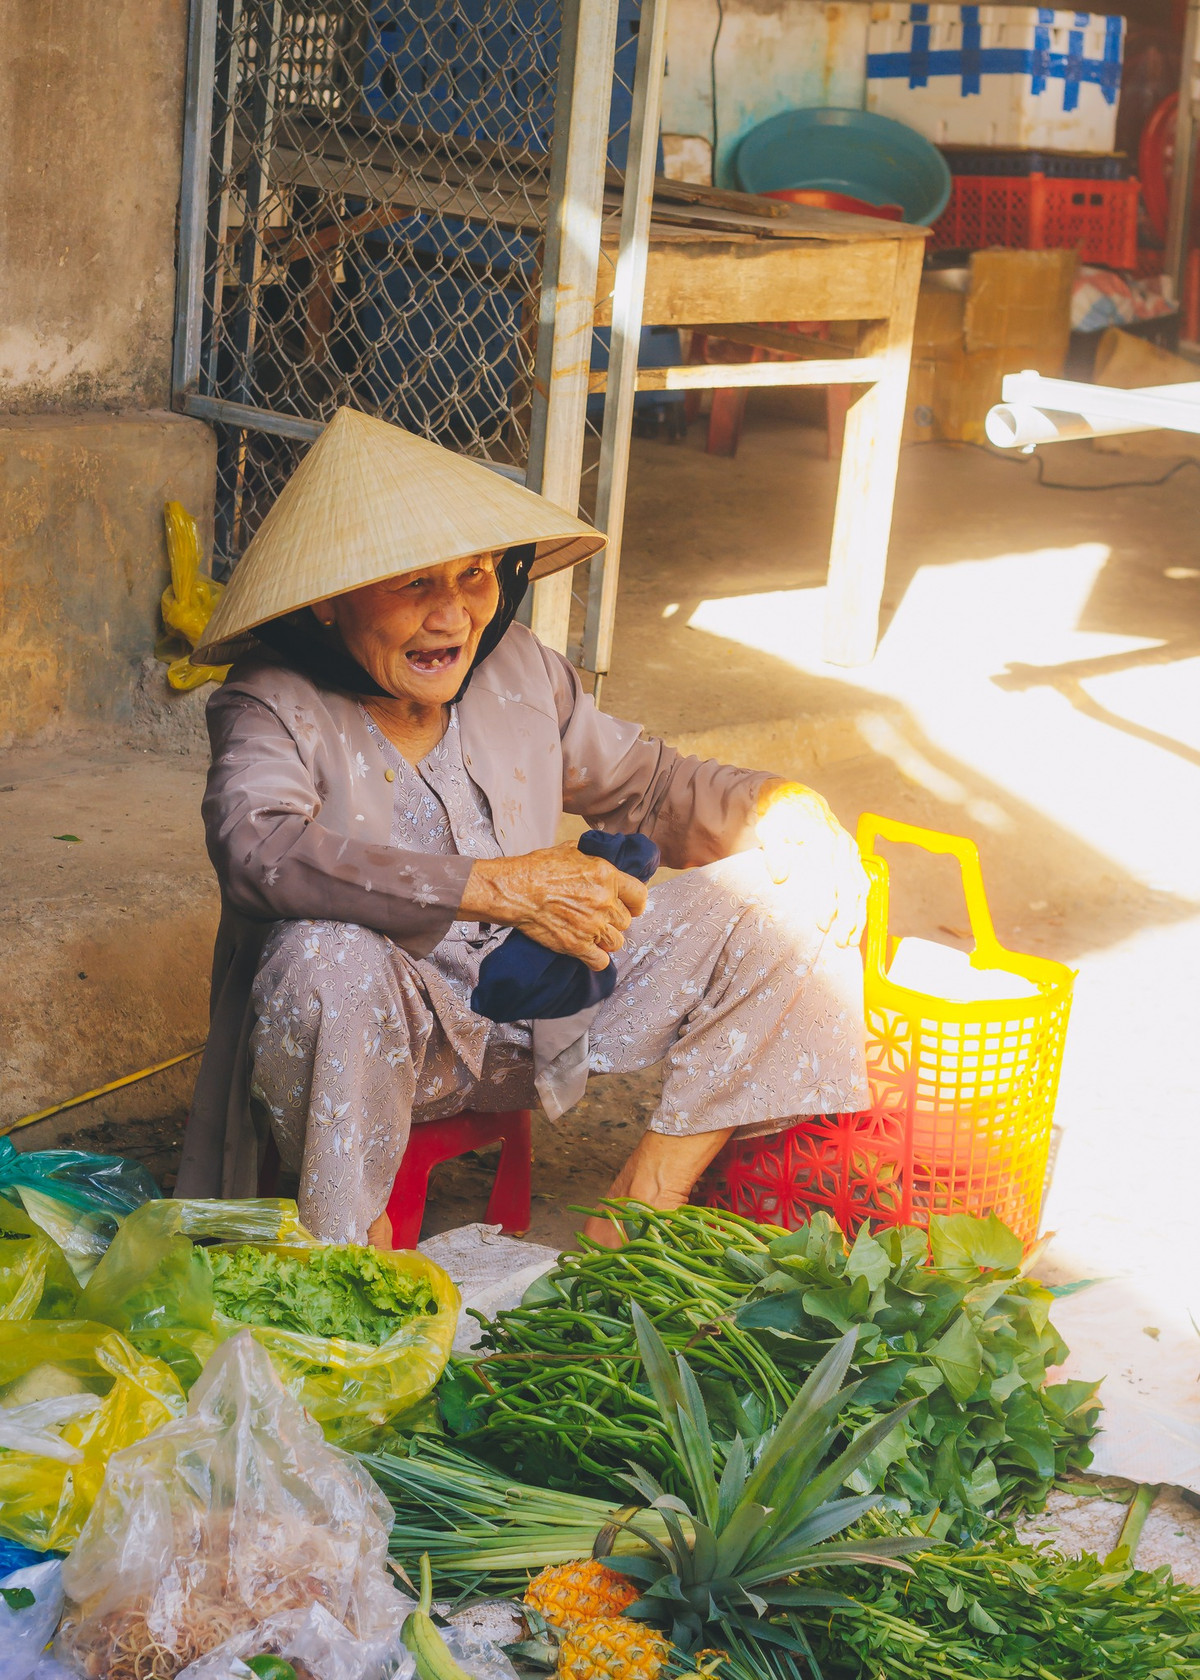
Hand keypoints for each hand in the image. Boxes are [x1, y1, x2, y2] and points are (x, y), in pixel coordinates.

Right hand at [460, 843, 647, 971]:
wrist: (516, 890)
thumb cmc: (537, 868)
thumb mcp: (570, 851)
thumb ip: (592, 858)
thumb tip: (600, 859)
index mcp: (607, 876)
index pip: (640, 896)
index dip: (635, 903)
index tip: (630, 906)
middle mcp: (604, 902)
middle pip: (626, 921)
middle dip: (614, 921)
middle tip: (598, 918)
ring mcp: (592, 926)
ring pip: (616, 942)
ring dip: (606, 940)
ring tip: (593, 934)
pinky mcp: (577, 945)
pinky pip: (600, 961)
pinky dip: (596, 960)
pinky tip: (589, 953)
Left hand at [754, 779, 867, 946]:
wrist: (799, 802)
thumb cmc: (781, 818)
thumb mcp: (769, 829)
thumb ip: (774, 852)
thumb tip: (780, 877)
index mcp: (822, 839)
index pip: (828, 877)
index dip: (827, 903)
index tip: (822, 924)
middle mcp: (841, 846)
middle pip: (850, 886)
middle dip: (847, 916)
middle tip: (839, 941)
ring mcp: (850, 851)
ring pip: (861, 887)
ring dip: (858, 915)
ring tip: (849, 941)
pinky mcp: (853, 856)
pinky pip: (863, 883)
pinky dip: (862, 905)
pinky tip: (857, 925)